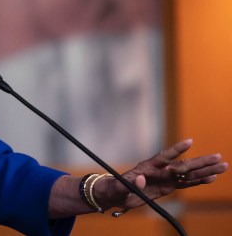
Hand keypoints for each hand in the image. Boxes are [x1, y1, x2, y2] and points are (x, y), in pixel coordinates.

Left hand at [98, 139, 227, 211]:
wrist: (115, 194)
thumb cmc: (114, 189)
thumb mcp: (117, 188)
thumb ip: (129, 184)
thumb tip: (141, 179)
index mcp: (147, 167)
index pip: (164, 156)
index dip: (176, 149)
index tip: (190, 141)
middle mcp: (160, 171)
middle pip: (183, 165)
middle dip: (201, 161)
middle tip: (218, 156)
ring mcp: (165, 178)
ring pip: (189, 174)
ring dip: (206, 170)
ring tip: (223, 166)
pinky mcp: (167, 187)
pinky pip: (186, 183)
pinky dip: (199, 181)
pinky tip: (212, 178)